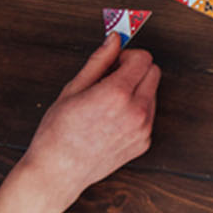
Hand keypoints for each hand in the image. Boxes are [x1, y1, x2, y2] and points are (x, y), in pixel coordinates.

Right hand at [21, 35, 160, 207]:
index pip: (144, 58)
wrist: (57, 172)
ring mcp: (143, 130)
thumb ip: (99, 60)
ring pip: (153, 93)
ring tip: (107, 103)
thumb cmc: (58, 132)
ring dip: (137, 90)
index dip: (127, 56)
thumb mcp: (73, 89)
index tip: (114, 63)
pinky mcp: (144, 143)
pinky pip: (149, 115)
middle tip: (110, 80)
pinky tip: (111, 120)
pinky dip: (136, 111)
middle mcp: (136, 112)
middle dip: (135, 70)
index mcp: (117, 94)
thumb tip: (113, 39)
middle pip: (154, 72)